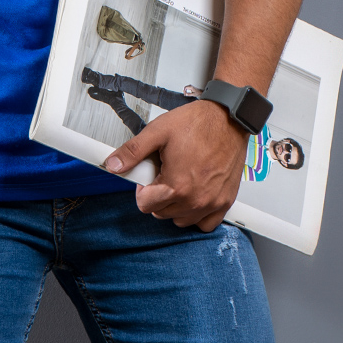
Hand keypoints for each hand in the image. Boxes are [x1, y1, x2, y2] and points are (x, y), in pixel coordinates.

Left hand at [103, 99, 247, 231]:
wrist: (228, 118)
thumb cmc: (199, 123)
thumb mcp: (158, 131)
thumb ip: (133, 151)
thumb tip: (113, 164)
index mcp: (176, 185)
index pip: (145, 205)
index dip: (142, 187)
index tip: (149, 176)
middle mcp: (195, 199)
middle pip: (161, 213)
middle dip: (158, 195)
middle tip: (165, 172)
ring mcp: (211, 203)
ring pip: (180, 219)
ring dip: (175, 205)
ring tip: (179, 180)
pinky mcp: (225, 201)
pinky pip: (205, 224)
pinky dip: (197, 214)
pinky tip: (194, 195)